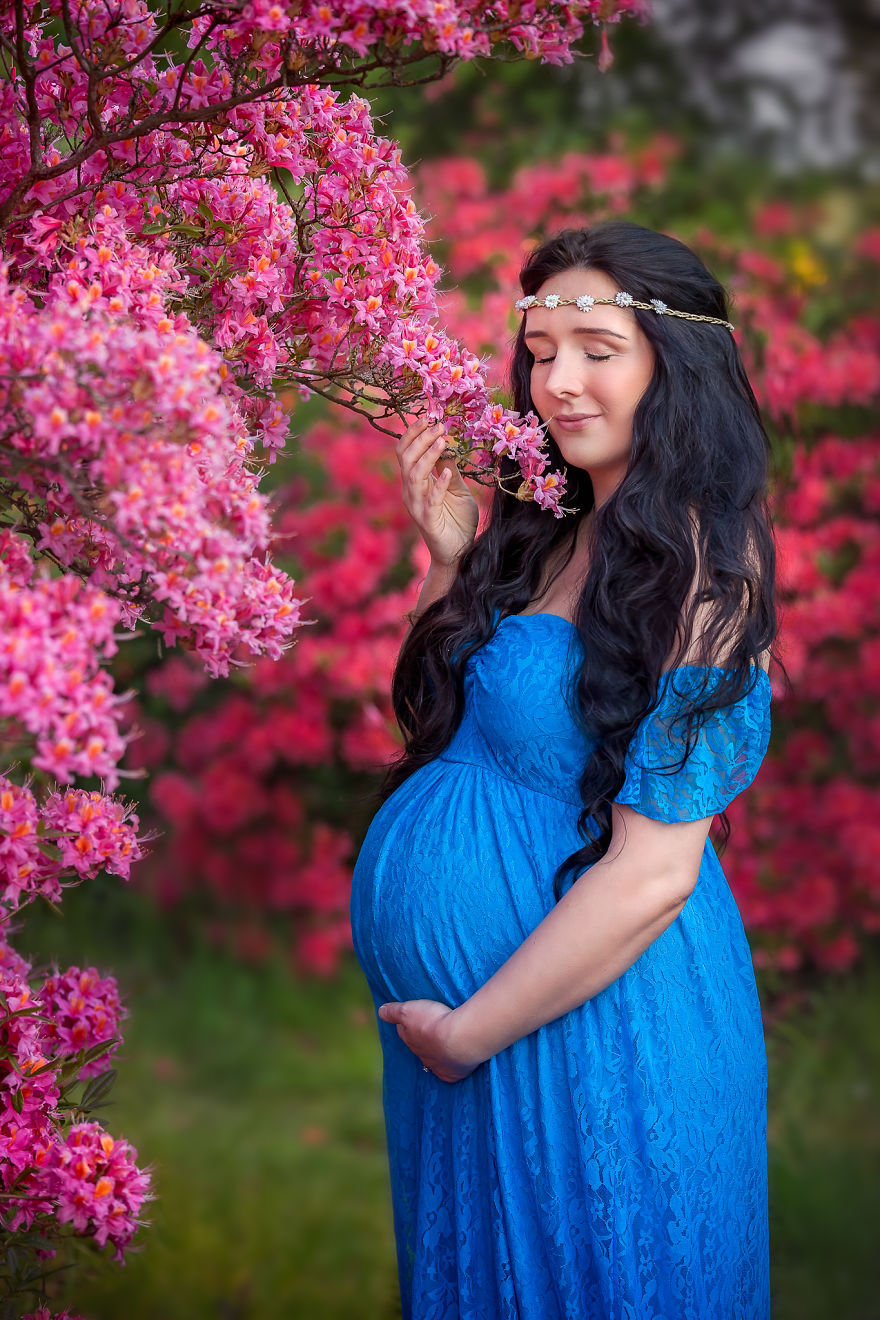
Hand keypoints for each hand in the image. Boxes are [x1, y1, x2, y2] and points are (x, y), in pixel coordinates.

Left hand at [377, 998, 484, 1083]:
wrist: (459, 1038)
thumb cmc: (433, 1022)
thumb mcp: (408, 1010)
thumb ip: (394, 1012)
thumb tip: (380, 1011)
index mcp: (411, 1041)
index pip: (404, 1032)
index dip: (407, 1024)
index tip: (411, 1019)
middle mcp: (422, 1056)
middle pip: (420, 1047)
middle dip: (423, 1040)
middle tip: (430, 1030)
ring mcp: (438, 1066)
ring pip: (435, 1060)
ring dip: (438, 1053)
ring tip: (445, 1045)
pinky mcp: (453, 1074)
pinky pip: (449, 1072)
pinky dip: (451, 1067)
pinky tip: (455, 1062)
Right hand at [396, 419, 478, 568]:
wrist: (458, 553)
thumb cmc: (457, 521)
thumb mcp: (457, 489)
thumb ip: (449, 469)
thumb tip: (447, 444)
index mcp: (415, 482)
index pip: (405, 451)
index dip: (414, 433)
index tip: (430, 416)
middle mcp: (411, 491)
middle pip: (405, 458)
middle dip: (420, 438)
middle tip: (438, 424)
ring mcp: (417, 506)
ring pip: (413, 475)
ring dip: (427, 455)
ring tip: (442, 440)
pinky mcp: (427, 520)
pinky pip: (430, 499)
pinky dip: (438, 485)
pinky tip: (448, 473)